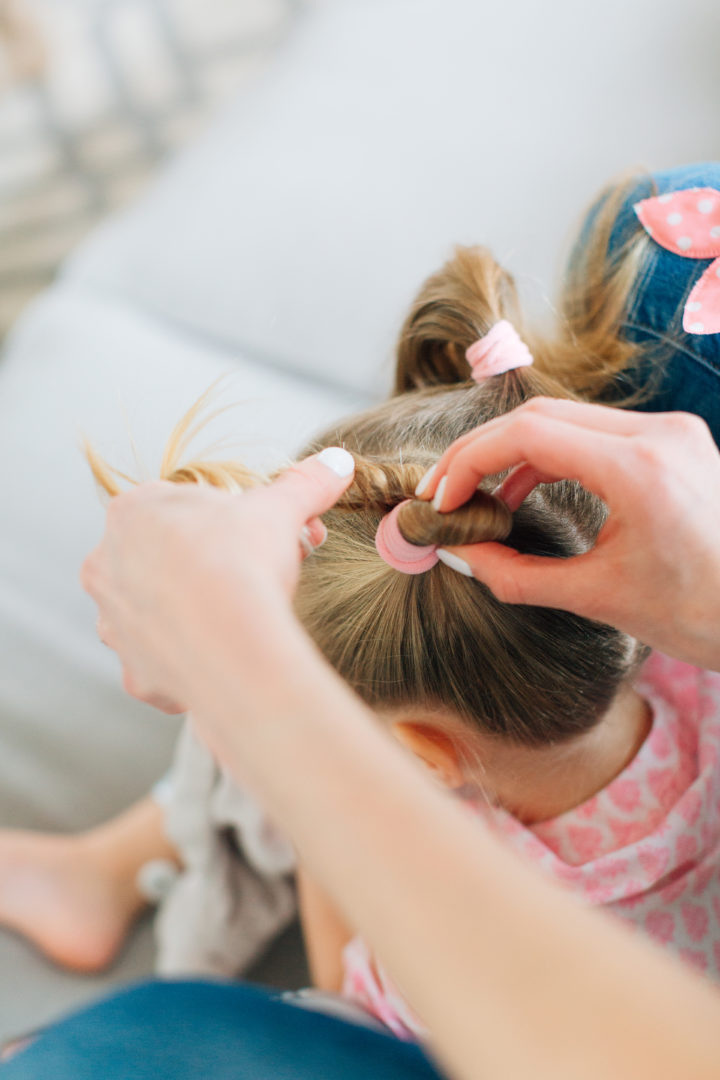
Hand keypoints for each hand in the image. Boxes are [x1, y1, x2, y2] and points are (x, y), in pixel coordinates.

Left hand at [81, 448, 354, 710]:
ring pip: (159, 614)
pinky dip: (191, 666)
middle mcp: (107, 565)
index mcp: (132, 512)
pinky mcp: (135, 673)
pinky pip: (163, 667)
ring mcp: (115, 623)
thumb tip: (337, 461)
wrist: (234, 645)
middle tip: (261, 573)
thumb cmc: (244, 563)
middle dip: (211, 563)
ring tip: (242, 617)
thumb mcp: (280, 509)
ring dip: (194, 613)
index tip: (264, 535)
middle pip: (166, 560)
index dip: (231, 520)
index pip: (182, 507)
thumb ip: (304, 483)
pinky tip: (224, 658)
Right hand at [417, 398, 719, 668]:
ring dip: (514, 452)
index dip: (468, 461)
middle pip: (540, 414)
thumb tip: (461, 554)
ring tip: (480, 499)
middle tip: (445, 493)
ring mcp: (671, 433)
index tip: (441, 499)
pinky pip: (596, 432)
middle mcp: (659, 434)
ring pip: (566, 418)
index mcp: (640, 470)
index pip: (527, 432)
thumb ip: (517, 576)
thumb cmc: (701, 615)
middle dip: (481, 451)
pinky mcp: (675, 442)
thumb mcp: (599, 599)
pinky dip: (552, 456)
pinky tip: (526, 492)